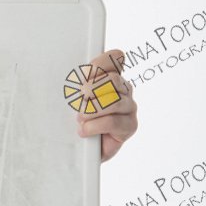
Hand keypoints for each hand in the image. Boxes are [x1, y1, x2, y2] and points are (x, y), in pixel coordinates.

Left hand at [75, 48, 137, 162]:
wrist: (82, 147)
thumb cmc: (79, 116)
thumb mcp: (75, 94)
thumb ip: (80, 81)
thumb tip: (81, 78)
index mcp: (111, 75)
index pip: (113, 58)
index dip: (97, 66)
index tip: (82, 78)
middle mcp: (124, 89)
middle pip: (113, 79)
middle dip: (91, 89)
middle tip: (79, 100)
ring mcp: (130, 107)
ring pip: (113, 101)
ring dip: (91, 110)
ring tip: (80, 118)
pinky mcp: (130, 126)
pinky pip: (113, 121)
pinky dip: (94, 126)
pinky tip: (85, 130)